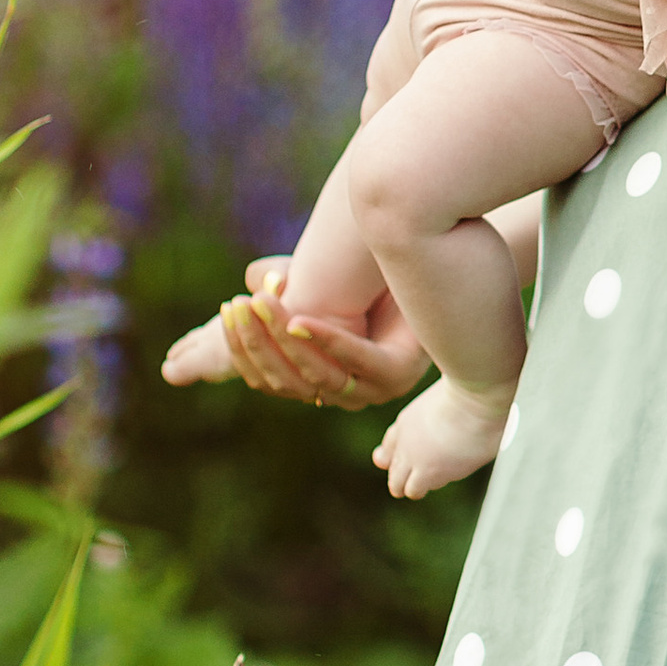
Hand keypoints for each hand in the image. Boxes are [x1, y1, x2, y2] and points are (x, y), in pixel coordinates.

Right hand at [217, 260, 430, 405]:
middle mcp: (343, 391)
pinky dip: (326, 341)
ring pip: (316, 375)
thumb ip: (289, 285)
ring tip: (262, 303)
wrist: (441, 274)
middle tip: (237, 306)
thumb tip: (252, 282)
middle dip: (255, 341)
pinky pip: (356, 362)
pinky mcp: (398, 373)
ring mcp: (373, 388)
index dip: (241, 348)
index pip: (266, 377)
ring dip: (283, 338)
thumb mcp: (322, 282)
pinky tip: (301, 319)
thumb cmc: (375, 276)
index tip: (226, 310)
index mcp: (318, 377)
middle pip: (284, 380)